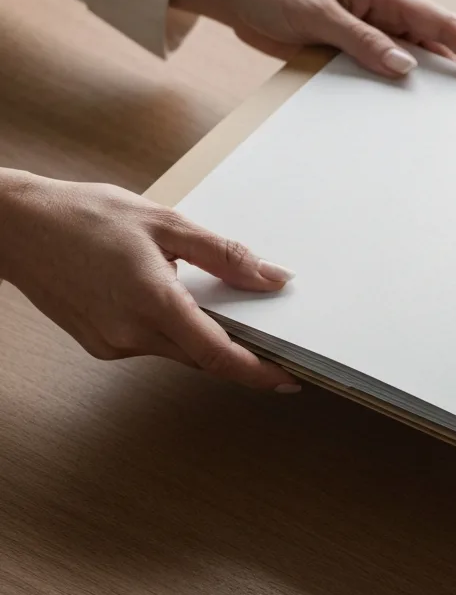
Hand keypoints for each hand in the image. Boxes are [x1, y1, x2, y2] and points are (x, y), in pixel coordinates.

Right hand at [0, 170, 297, 390]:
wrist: (13, 226)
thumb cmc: (83, 215)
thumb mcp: (164, 222)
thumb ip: (224, 255)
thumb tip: (273, 278)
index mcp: (153, 302)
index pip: (220, 354)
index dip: (258, 372)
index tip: (288, 379)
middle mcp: (132, 333)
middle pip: (204, 357)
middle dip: (239, 353)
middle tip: (272, 341)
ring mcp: (113, 344)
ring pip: (179, 352)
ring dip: (205, 338)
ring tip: (216, 305)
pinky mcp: (101, 345)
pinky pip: (154, 345)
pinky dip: (174, 331)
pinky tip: (169, 301)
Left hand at [172, 0, 455, 85]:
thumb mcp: (316, 14)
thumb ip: (362, 41)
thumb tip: (406, 68)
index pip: (444, 24)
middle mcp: (384, 13)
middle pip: (441, 46)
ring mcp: (372, 34)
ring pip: (417, 64)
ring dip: (438, 89)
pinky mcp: (354, 51)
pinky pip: (388, 75)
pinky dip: (404, 95)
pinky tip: (412, 119)